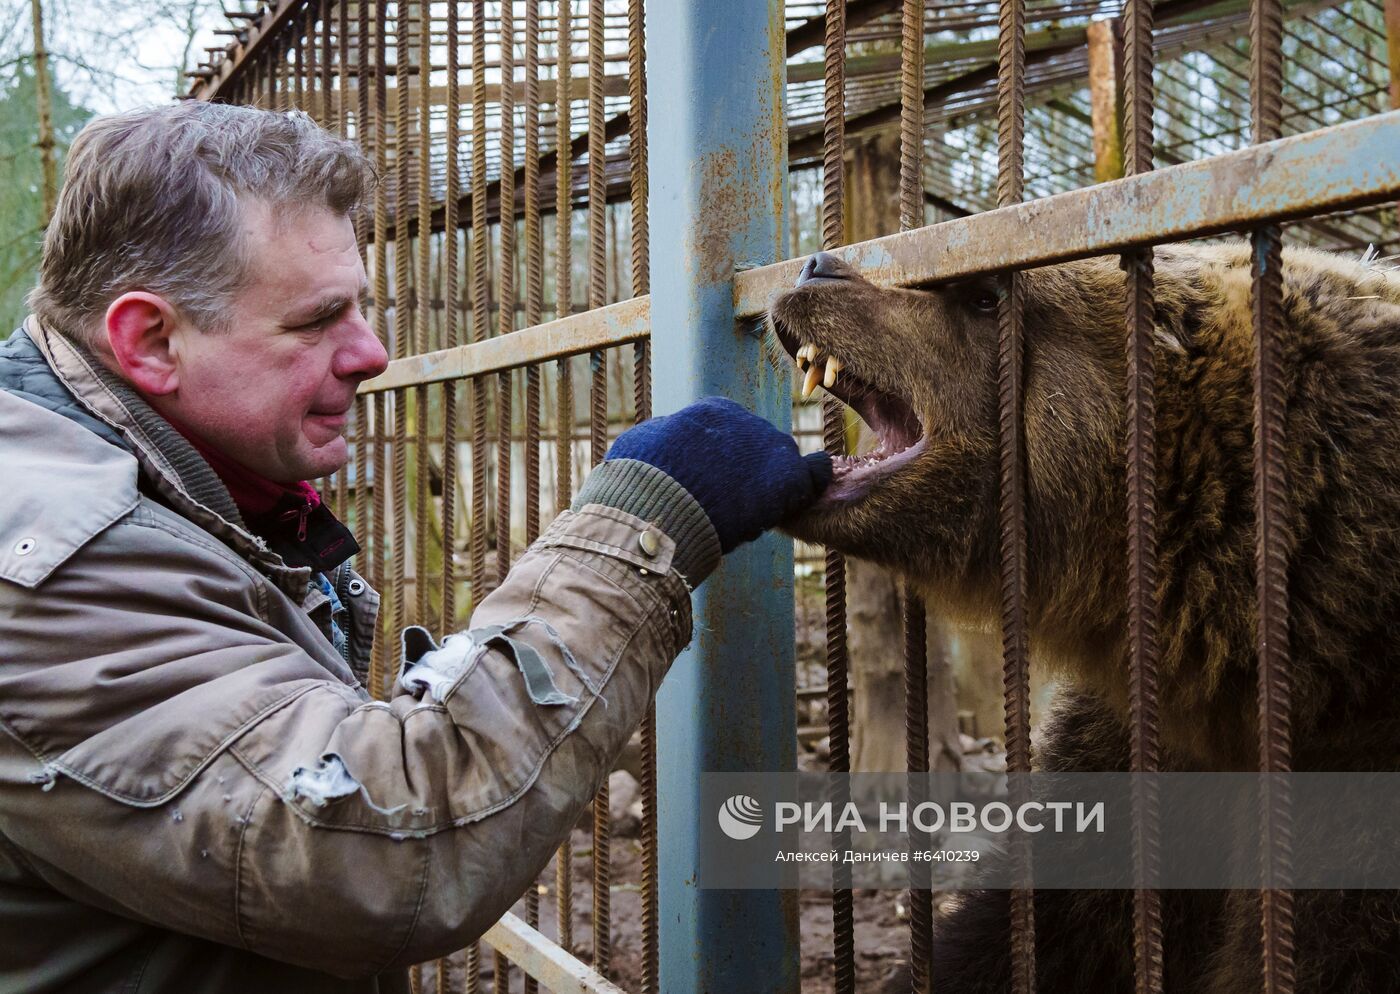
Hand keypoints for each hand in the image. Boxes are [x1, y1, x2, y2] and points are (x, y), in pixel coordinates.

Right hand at [605, 397, 831, 552]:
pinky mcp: (786, 477)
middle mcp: (746, 421)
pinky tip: (811, 485)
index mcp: (713, 411)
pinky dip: (812, 481)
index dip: (727, 461)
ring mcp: (770, 447)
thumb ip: (665, 438)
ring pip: (782, 462)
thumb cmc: (640, 483)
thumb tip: (666, 437)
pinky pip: (812, 476)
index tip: (717, 481)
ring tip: (753, 512)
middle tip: (734, 502)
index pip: (732, 433)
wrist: (658, 508)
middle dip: (750, 470)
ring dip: (773, 483)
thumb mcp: (643, 445)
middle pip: (758, 446)